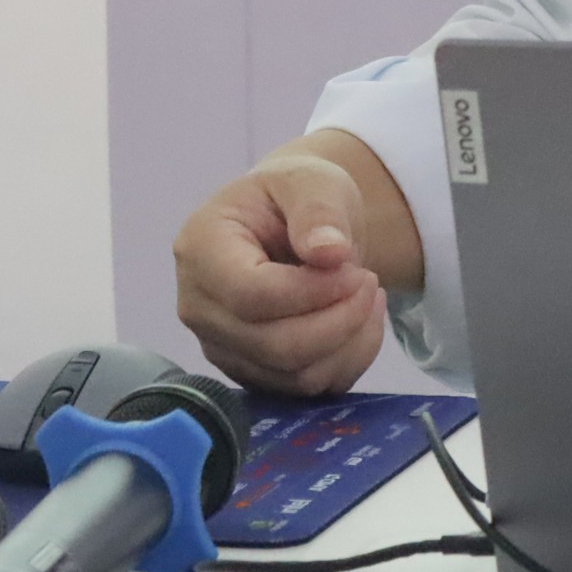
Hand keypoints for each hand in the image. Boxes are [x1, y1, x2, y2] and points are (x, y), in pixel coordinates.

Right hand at [174, 141, 390, 394]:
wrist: (293, 221)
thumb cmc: (294, 195)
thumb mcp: (310, 181)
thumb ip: (317, 211)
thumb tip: (329, 253)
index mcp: (201, 250)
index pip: (251, 296)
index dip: (313, 292)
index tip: (355, 269)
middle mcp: (200, 308)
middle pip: (274, 345)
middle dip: (339, 320)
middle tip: (370, 282)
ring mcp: (222, 348)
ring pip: (294, 375)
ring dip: (350, 341)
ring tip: (369, 295)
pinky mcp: (252, 373)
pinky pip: (307, 390)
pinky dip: (348, 361)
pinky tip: (362, 322)